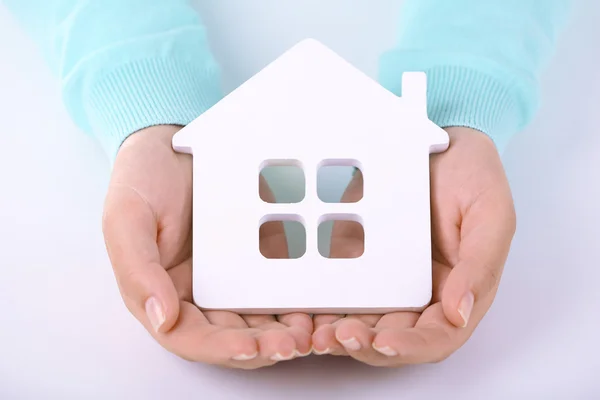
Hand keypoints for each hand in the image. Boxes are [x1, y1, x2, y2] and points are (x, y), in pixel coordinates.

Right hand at [102, 125, 311, 368]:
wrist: (175, 141)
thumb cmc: (142, 178)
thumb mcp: (127, 218)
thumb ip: (138, 270)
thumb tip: (162, 319)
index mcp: (164, 293)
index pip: (191, 336)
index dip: (220, 348)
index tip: (250, 348)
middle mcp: (200, 294)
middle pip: (232, 334)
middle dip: (263, 347)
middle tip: (293, 344)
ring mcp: (232, 277)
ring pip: (260, 318)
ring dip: (284, 331)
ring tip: (311, 331)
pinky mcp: (258, 257)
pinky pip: (279, 283)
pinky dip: (298, 299)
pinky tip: (319, 302)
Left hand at [312, 127, 515, 365]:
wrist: (438, 139)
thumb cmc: (474, 176)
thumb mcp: (491, 215)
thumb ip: (480, 266)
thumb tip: (460, 313)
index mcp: (456, 291)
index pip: (436, 337)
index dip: (410, 347)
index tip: (384, 342)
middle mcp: (420, 293)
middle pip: (392, 335)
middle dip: (365, 345)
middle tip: (337, 337)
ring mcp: (386, 277)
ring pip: (363, 319)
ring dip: (339, 333)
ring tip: (316, 332)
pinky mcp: (358, 258)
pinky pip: (338, 285)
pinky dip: (323, 301)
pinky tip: (303, 306)